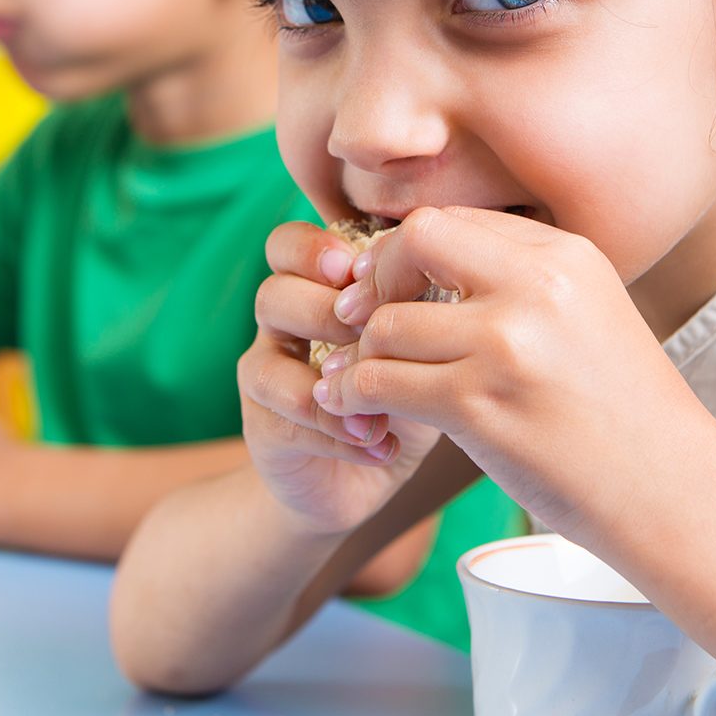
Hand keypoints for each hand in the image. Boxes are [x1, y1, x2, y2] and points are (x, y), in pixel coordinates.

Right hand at [241, 221, 441, 534]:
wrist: (370, 471)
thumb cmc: (406, 385)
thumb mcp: (420, 339)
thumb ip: (420, 303)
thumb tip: (450, 276)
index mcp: (314, 287)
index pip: (288, 245)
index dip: (314, 250)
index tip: (357, 270)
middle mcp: (282, 325)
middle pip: (273, 294)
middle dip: (324, 311)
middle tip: (369, 335)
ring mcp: (268, 376)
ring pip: (267, 360)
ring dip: (329, 379)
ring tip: (380, 402)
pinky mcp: (264, 429)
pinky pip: (285, 421)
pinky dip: (338, 432)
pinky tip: (381, 445)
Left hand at [315, 207, 705, 539]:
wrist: (672, 491)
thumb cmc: (623, 409)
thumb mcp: (587, 313)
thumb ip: (519, 280)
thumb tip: (425, 260)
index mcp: (564, 255)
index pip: (453, 220)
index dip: (407, 251)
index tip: (391, 286)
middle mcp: (535, 285)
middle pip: (414, 240)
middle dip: (377, 277)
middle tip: (363, 317)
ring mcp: (507, 344)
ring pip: (386, 322)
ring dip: (363, 354)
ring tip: (360, 379)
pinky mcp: (480, 407)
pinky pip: (382, 382)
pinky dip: (356, 396)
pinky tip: (357, 409)